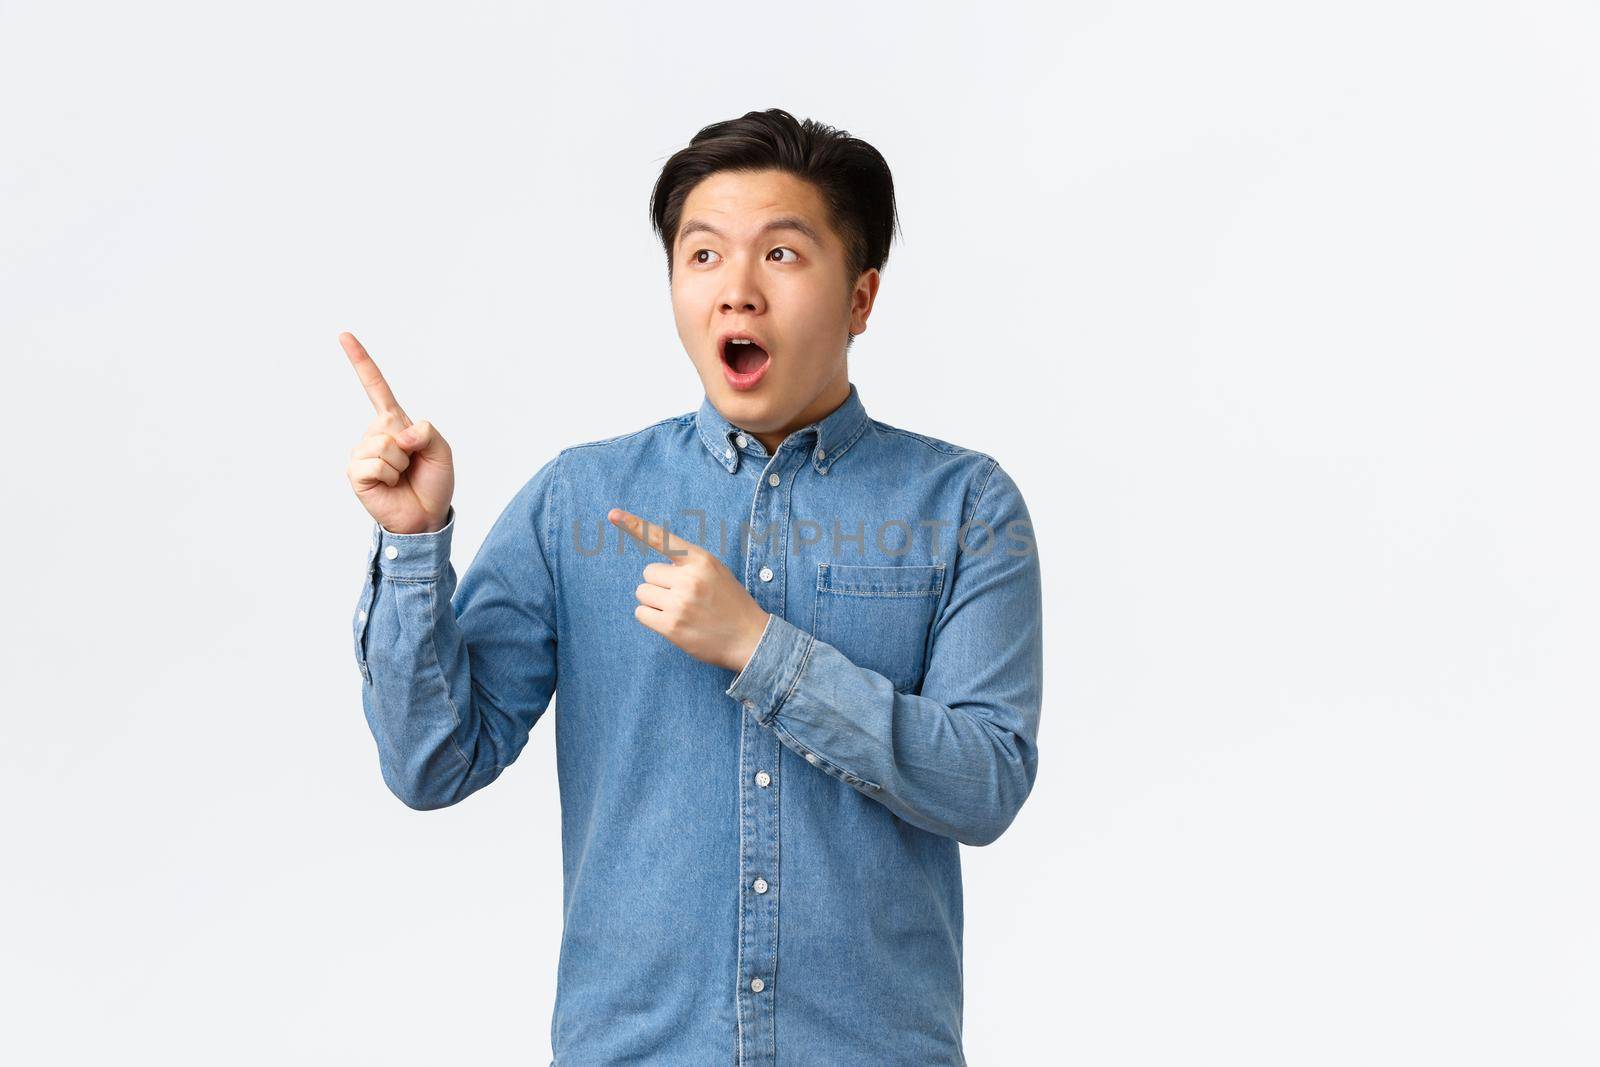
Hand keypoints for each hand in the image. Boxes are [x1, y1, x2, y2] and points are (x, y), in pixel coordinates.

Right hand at [341, 331, 453, 534]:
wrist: (426, 516)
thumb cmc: (433, 482)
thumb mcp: (442, 450)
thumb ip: (427, 432)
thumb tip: (401, 434)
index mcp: (394, 422)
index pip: (375, 387)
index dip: (360, 361)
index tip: (344, 335)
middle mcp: (374, 434)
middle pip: (389, 421)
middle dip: (410, 445)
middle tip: (412, 465)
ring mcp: (362, 453)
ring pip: (383, 444)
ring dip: (400, 462)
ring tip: (401, 475)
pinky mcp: (356, 472)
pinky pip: (374, 463)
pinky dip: (388, 474)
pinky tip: (389, 484)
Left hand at [609, 508, 770, 672]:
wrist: (749, 638)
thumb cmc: (729, 602)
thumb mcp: (715, 571)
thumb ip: (689, 563)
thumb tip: (653, 568)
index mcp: (701, 560)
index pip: (662, 539)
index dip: (635, 526)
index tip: (612, 514)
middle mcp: (689, 579)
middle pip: (647, 572)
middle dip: (659, 584)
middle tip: (682, 596)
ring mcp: (680, 603)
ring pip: (642, 592)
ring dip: (654, 601)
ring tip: (679, 609)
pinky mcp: (671, 626)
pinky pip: (641, 613)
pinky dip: (651, 617)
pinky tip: (672, 622)